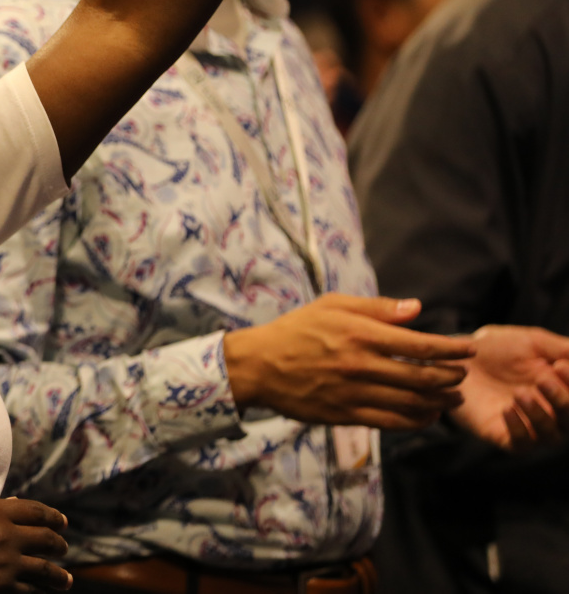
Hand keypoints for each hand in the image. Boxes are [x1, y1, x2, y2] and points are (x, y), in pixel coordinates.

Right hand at [0, 498, 70, 593]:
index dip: (52, 516)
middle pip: (45, 539)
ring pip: (44, 569)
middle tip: (64, 547)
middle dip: (59, 544)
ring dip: (58, 575)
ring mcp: (5, 564)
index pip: (34, 511)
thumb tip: (9, 505)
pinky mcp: (0, 588)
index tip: (61, 522)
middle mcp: (5, 536)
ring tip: (65, 579)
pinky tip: (41, 592)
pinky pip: (28, 590)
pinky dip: (37, 591)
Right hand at [224, 294, 473, 428]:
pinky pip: (391, 422)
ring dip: (440, 402)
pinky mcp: (346, 414)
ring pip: (411, 402)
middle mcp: (362, 365)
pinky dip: (416, 421)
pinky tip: (426, 416)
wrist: (259, 365)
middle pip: (423, 377)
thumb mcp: (332, 305)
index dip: (452, 349)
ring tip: (453, 399)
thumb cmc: (296, 330)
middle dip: (452, 377)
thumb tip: (417, 309)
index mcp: (361, 334)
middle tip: (463, 376)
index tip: (469, 349)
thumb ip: (377, 308)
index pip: (421, 345)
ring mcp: (354, 392)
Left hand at [448, 325, 568, 451]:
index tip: (559, 365)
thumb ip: (562, 349)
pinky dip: (519, 431)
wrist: (457, 356)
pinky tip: (507, 409)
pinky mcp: (500, 434)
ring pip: (551, 437)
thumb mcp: (533, 342)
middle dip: (563, 401)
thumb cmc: (497, 348)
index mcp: (560, 391)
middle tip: (542, 381)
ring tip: (520, 394)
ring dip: (541, 417)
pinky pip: (520, 445)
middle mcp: (549, 412)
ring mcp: (526, 425)